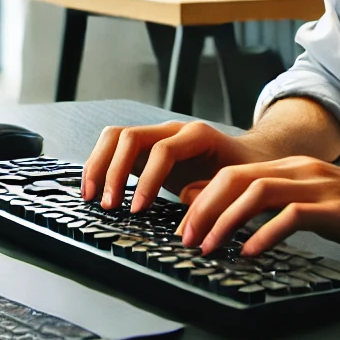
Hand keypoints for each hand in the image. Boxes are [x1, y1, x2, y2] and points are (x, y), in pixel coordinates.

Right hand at [80, 120, 277, 211]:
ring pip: (115, 137)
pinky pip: (114, 148)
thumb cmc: (245, 172)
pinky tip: (94, 190)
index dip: (147, 180)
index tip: (138, 209)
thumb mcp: (239, 184)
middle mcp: (172, 130)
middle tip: (109, 205)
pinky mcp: (145, 149)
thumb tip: (186, 201)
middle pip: (130, 136)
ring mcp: (156, 136)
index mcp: (197, 136)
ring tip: (91, 197)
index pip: (162, 150)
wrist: (248, 159)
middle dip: (114, 171)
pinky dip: (100, 166)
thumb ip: (216, 191)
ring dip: (99, 166)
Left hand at [178, 156, 339, 267]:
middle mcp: (304, 170)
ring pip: (257, 191)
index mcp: (295, 168)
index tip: (182, 222)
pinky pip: (291, 215)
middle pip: (236, 177)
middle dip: (203, 207)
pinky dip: (264, 234)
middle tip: (184, 237)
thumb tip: (233, 217)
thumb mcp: (317, 206)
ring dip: (225, 220)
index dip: (202, 195)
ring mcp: (321, 186)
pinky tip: (250, 253)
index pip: (234, 172)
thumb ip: (278, 206)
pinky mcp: (338, 208)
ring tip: (207, 246)